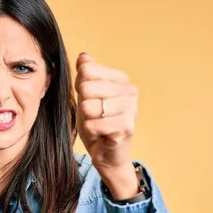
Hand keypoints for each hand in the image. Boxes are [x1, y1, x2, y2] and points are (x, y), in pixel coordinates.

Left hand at [75, 52, 139, 198]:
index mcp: (122, 80)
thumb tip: (84, 57)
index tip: (91, 100)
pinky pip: (93, 124)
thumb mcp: (87, 96)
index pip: (87, 71)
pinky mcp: (126, 127)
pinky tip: (101, 135)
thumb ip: (86, 74)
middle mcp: (131, 91)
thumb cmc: (98, 124)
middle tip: (94, 117)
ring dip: (87, 120)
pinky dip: (91, 132)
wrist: (108, 155)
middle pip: (87, 88)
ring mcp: (131, 109)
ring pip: (88, 106)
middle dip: (84, 106)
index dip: (81, 89)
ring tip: (98, 126)